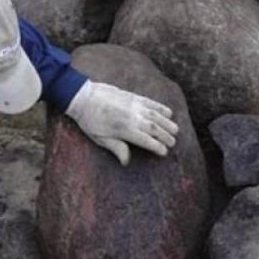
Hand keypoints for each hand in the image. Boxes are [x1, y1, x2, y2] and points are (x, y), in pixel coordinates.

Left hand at [64, 81, 178, 165]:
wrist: (83, 97)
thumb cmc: (89, 121)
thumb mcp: (99, 138)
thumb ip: (116, 148)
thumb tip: (126, 162)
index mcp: (124, 130)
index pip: (146, 140)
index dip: (157, 147)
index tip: (164, 152)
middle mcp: (132, 117)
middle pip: (155, 128)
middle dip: (166, 136)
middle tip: (173, 142)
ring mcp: (134, 106)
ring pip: (156, 115)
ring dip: (167, 123)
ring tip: (175, 130)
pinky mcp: (133, 97)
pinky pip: (151, 102)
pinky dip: (161, 107)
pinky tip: (169, 112)